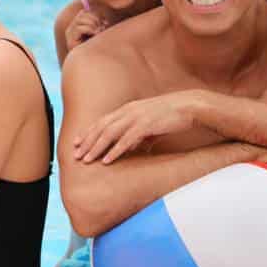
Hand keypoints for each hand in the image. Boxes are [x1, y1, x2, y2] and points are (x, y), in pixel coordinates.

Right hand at [64, 10, 105, 52]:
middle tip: (103, 27)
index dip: (96, 14)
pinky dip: (90, 29)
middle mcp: (71, 28)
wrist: (91, 66)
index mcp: (77, 25)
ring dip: (93, 24)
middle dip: (95, 18)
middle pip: (82, 14)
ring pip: (81, 19)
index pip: (84, 12)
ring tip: (99, 32)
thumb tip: (105, 20)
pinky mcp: (70, 40)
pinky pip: (79, 28)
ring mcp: (69, 34)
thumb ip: (101, 26)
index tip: (105, 22)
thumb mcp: (100, 35)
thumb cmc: (98, 50)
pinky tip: (95, 35)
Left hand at [74, 91, 200, 163]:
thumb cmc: (171, 116)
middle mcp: (128, 111)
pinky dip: (115, 151)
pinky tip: (107, 160)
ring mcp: (136, 117)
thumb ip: (139, 136)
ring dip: (96, 148)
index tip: (77, 143)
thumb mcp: (150, 125)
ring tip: (86, 160)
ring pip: (109, 134)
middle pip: (101, 127)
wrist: (191, 106)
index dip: (88, 132)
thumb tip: (132, 148)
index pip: (102, 121)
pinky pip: (126, 140)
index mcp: (128, 109)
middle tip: (75, 155)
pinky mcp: (146, 125)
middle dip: (87, 142)